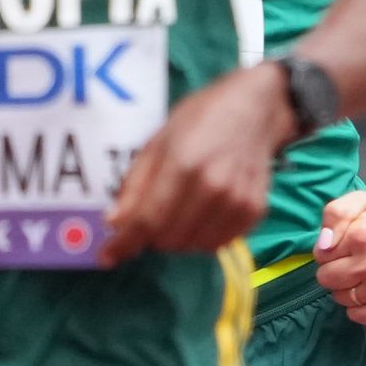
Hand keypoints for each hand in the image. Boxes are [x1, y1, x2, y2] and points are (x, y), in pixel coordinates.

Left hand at [102, 65, 293, 262]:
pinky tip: (202, 213)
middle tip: (153, 213)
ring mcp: (237, 203)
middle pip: (168, 239)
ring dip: (177, 236)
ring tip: (180, 210)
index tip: (108, 256)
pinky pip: (217, 243)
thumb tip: (115, 223)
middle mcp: (214, 189)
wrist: (257, 109)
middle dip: (152, 233)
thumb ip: (136, 184)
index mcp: (184, 165)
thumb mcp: (158, 141)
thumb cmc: (202, 118)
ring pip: (192, 246)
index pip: (148, 221)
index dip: (124, 243)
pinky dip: (202, 236)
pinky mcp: (254, 212)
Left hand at [314, 185, 365, 325]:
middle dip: (336, 271)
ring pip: (341, 299)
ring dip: (349, 289)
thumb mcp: (360, 202)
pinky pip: (358, 317)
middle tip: (356, 263)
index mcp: (363, 236)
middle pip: (327, 280)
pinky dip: (362, 307)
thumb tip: (323, 247)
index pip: (321, 256)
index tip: (349, 248)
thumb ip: (335, 215)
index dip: (332, 251)